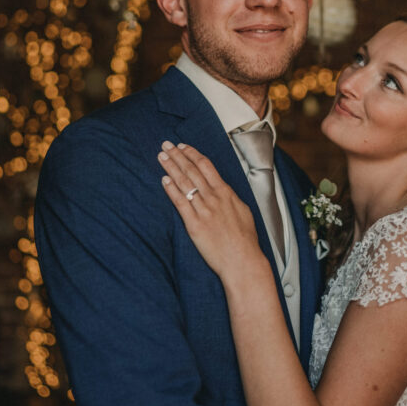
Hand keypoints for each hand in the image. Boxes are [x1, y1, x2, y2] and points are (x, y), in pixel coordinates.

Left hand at [158, 141, 268, 285]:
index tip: (182, 146)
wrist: (243, 260)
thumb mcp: (243, 211)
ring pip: (185, 183)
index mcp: (226, 193)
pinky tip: (164, 180)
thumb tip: (223, 189)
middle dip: (177, 155)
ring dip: (171, 167)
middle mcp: (214, 198)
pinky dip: (171, 190)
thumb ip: (230, 198)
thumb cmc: (245, 239)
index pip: (206, 166)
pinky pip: (181, 203)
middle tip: (165, 144)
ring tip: (161, 156)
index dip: (192, 154)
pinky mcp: (195, 225)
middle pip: (192, 170)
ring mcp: (204, 211)